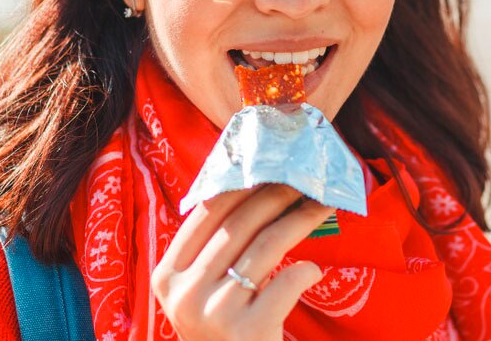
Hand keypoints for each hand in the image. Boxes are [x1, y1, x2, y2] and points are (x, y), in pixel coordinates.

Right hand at [151, 184, 333, 339]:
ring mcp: (215, 313)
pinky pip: (286, 283)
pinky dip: (306, 271)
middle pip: (240, 224)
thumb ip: (214, 246)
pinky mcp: (248, 332)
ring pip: (267, 246)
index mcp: (168, 274)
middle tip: (306, 179)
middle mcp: (185, 293)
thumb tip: (255, 181)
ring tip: (322, 206)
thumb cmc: (222, 325)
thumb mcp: (202, 287)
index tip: (272, 166)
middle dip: (278, 194)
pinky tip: (314, 270)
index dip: (243, 182)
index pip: (207, 211)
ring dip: (301, 220)